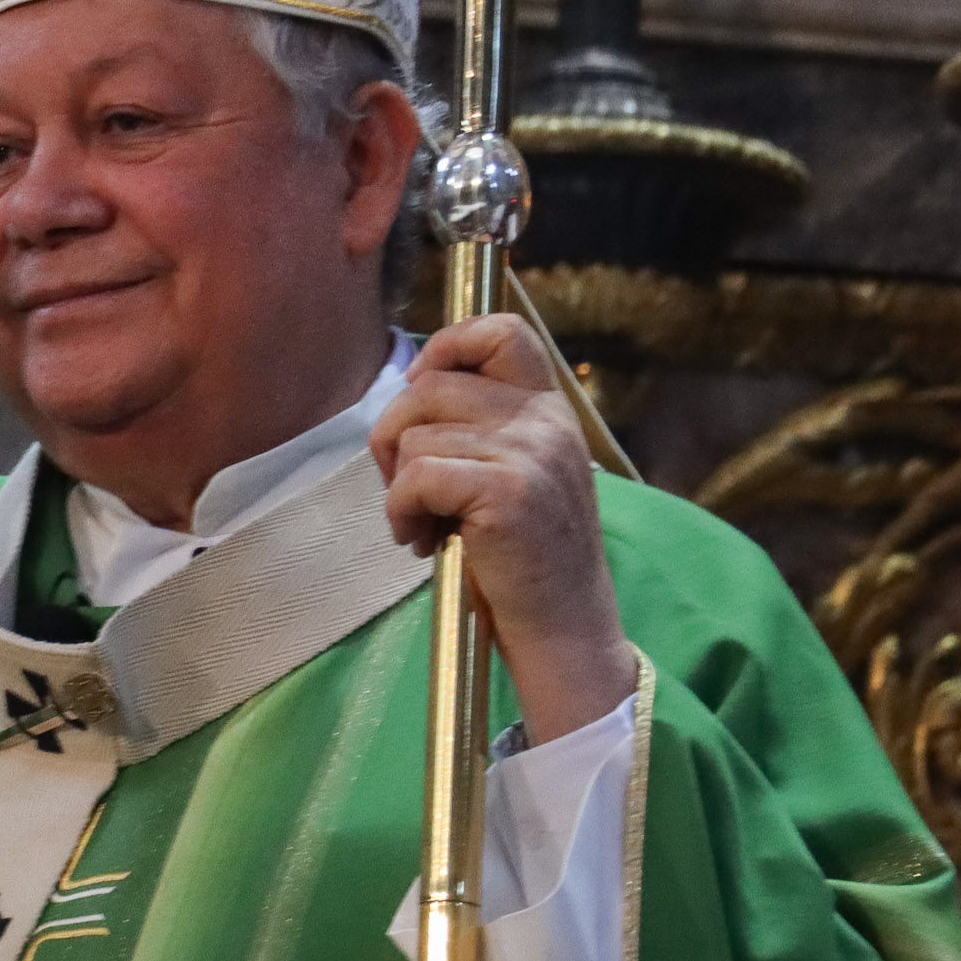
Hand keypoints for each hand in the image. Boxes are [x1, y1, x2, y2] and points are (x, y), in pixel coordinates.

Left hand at [369, 313, 635, 744]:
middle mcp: (546, 423)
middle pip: (431, 385)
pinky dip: (400, 511)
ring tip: (422, 525)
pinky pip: (416, 477)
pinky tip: (419, 541)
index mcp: (551, 410)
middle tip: (407, 488)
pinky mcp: (507, 493)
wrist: (565, 630)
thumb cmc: (526, 559)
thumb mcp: (518, 475)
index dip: (447, 345)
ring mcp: (531, 455)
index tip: (420, 389)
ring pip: (415, 434)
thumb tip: (410, 388)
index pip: (502, 331)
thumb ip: (482, 428)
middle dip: (395, 434)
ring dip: (398, 486)